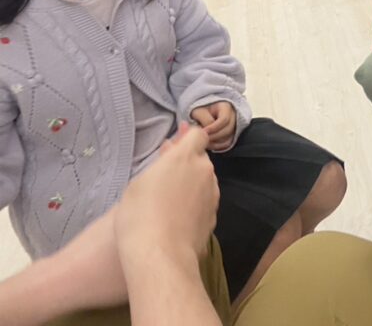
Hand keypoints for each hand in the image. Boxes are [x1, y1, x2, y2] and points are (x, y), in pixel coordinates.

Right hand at [116, 123, 218, 262]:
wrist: (159, 254)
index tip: (176, 147)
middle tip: (166, 177)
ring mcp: (212, 194)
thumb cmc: (139, 214)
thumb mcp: (140, 182)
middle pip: (201, 159)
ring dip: (192, 184)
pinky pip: (205, 202)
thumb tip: (173, 146)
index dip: (188, 139)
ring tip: (168, 201)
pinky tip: (178, 217)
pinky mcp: (213, 215)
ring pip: (205, 181)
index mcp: (186, 157)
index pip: (197, 135)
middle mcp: (205, 172)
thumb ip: (162, 160)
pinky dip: (195, 204)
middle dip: (188, 163)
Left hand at [190, 101, 236, 150]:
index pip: (224, 119)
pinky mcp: (230, 135)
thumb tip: (207, 132)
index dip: (214, 127)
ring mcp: (233, 126)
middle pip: (228, 129)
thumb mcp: (199, 110)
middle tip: (203, 139)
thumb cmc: (200, 110)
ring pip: (229, 138)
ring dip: (217, 143)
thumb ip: (204, 119)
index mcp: (226, 107)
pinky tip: (209, 145)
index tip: (203, 131)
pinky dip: (219, 146)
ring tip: (205, 143)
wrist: (203, 112)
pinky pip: (228, 143)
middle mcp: (233, 116)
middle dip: (215, 136)